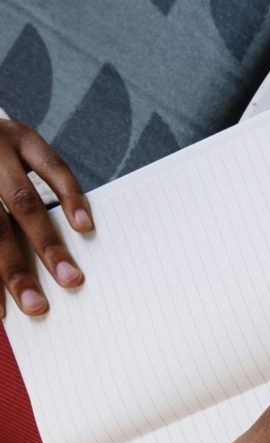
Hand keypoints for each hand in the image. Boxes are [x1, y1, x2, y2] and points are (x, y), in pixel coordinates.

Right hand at [0, 119, 92, 317]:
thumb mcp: (15, 154)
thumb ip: (38, 189)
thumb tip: (75, 244)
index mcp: (18, 138)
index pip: (52, 167)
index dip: (70, 197)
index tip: (87, 229)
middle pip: (22, 201)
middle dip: (47, 245)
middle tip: (71, 282)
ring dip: (9, 270)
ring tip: (30, 303)